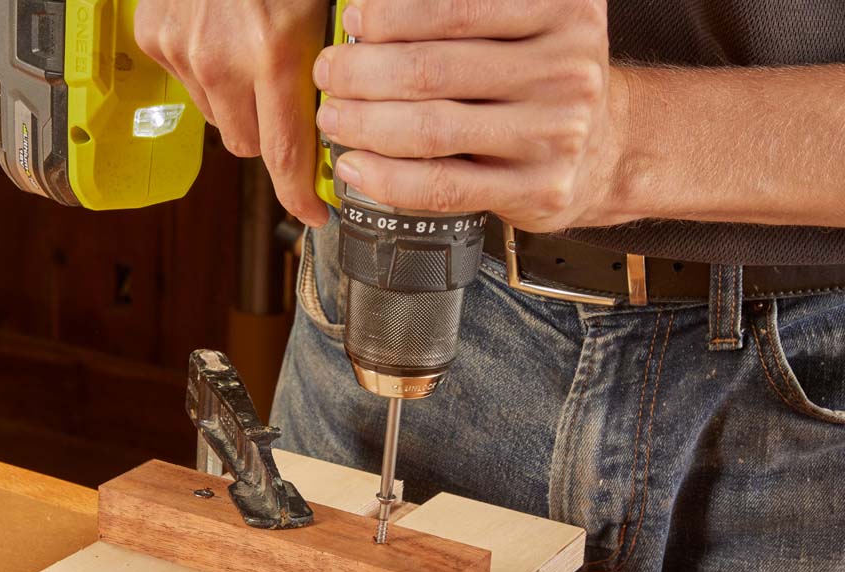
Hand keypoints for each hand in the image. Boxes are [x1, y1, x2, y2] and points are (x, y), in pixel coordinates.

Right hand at [135, 0, 330, 225]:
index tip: (313, 212)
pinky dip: (202, 68)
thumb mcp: (319, 8)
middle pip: (245, 143)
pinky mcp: (153, 40)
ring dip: (231, 97)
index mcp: (275, 52)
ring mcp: (182, 53)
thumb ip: (327, 71)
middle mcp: (222, 62)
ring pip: (214, 115)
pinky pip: (184, 82)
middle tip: (279, 91)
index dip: (299, 194)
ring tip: (244, 46)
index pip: (285, 154)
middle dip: (266, 131)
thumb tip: (336, 125)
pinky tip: (216, 30)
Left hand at [312, 0, 626, 232]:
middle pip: (432, 70)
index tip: (354, 19)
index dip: (390, 14)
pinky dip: (386, 176)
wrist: (606, 149)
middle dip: (362, 72)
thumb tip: (369, 13)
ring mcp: (554, 134)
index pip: (455, 8)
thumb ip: (463, 14)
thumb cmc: (540, 79)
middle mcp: (565, 69)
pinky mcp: (536, 189)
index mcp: (563, 9)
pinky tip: (355, 163)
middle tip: (330, 71)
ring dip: (364, 123)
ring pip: (431, 130)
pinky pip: (441, 185)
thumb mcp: (525, 22)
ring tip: (333, 116)